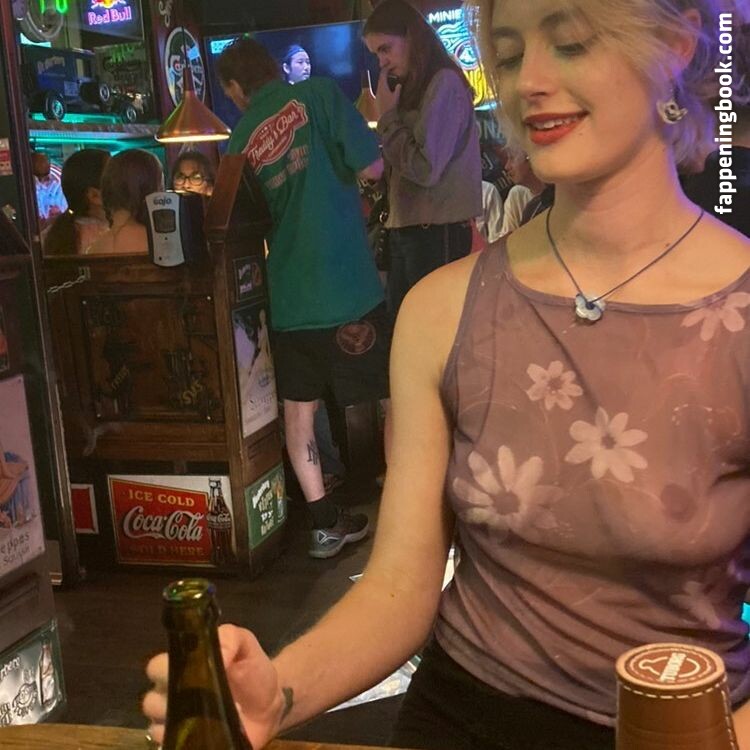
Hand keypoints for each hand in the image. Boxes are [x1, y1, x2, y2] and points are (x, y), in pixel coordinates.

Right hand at [142, 624, 285, 748]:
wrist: (270, 702)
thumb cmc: (253, 669)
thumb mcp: (245, 643)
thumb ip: (229, 638)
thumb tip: (216, 656)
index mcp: (183, 666)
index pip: (155, 667)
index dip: (163, 671)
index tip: (184, 674)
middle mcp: (174, 693)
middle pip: (150, 700)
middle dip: (167, 701)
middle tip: (195, 700)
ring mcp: (179, 720)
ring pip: (155, 724)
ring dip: (175, 722)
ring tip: (205, 717)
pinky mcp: (189, 742)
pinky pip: (168, 745)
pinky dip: (181, 741)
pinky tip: (203, 734)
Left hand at [375, 68, 400, 118]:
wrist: (385, 117)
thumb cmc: (391, 106)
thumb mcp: (396, 97)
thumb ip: (397, 90)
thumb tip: (399, 85)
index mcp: (383, 86)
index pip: (383, 74)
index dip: (387, 68)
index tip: (391, 65)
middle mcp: (378, 88)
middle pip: (380, 77)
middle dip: (384, 72)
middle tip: (389, 69)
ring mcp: (377, 93)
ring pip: (379, 83)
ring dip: (384, 79)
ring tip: (388, 77)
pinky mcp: (377, 98)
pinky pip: (379, 88)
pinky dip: (383, 85)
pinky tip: (386, 87)